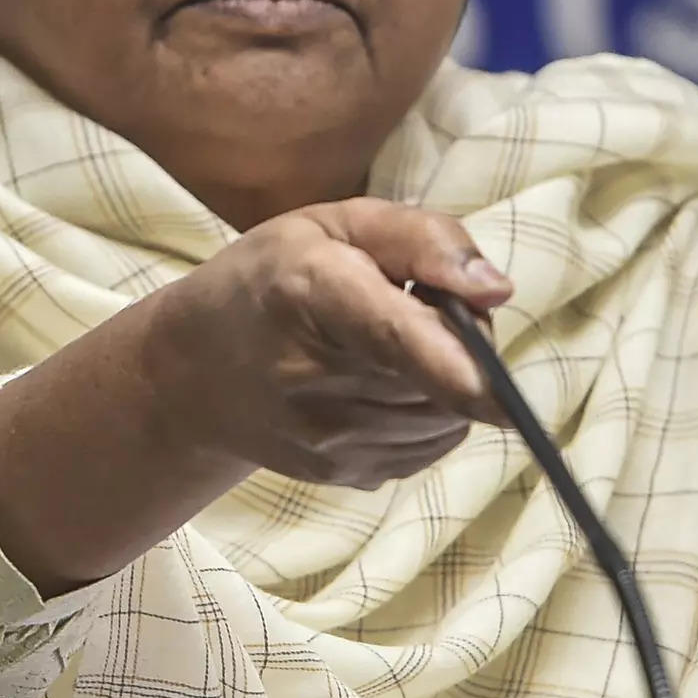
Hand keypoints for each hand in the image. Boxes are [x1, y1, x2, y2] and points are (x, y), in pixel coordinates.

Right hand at [143, 197, 514, 490]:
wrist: (195, 369)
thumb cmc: (272, 276)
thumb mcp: (335, 223)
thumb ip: (423, 240)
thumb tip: (496, 292)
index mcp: (309, 290)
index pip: (389, 335)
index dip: (451, 366)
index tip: (501, 396)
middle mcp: (312, 375)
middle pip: (439, 373)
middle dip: (462, 339)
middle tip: (417, 305)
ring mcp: (324, 437)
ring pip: (445, 415)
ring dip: (449, 380)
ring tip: (392, 343)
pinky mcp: (340, 474)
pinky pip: (430, 445)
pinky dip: (432, 412)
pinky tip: (385, 383)